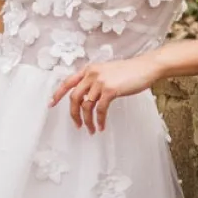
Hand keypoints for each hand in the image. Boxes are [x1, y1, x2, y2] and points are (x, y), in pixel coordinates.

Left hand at [49, 51, 166, 132]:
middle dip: (74, 114)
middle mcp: (92, 74)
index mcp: (89, 69)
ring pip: (86, 106)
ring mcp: (100, 82)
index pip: (67, 82)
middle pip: (74, 97)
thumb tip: (87, 96)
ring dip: (87, 121)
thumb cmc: (129, 71)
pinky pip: (100, 109)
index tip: (51, 104)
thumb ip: (95, 80)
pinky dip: (100, 120)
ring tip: (91, 130)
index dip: (58, 94)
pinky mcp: (110, 90)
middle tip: (77, 125)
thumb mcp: (107, 72)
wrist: (146, 67)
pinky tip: (101, 126)